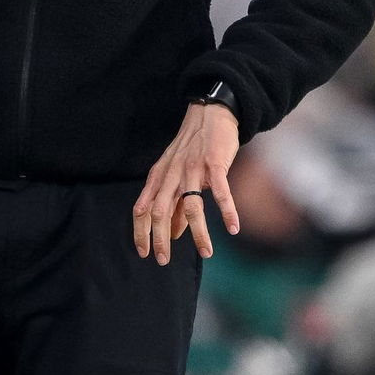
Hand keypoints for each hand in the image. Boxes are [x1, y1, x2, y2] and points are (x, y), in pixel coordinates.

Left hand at [134, 103, 241, 264]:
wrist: (210, 114)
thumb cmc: (193, 147)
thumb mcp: (176, 173)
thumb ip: (173, 202)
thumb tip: (172, 233)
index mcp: (159, 177)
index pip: (142, 208)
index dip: (141, 232)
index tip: (144, 253)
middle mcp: (172, 174)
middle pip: (160, 211)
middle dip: (160, 238)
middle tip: (164, 260)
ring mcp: (193, 169)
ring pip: (192, 206)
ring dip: (198, 232)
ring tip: (206, 252)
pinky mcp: (214, 165)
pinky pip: (220, 193)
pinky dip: (227, 211)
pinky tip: (233, 227)